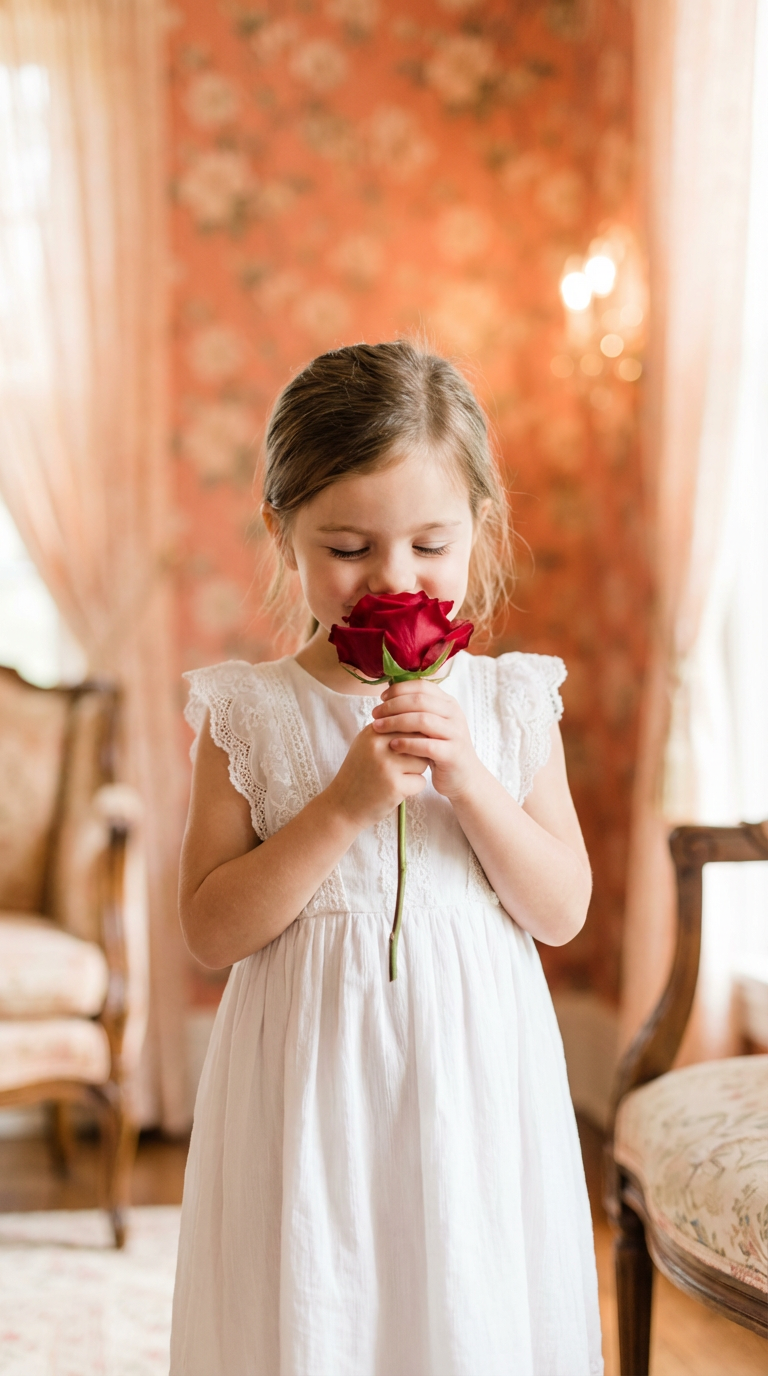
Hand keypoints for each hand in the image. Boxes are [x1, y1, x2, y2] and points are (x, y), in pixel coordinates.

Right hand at [327, 716, 429, 830]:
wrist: (342, 806)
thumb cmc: (360, 774)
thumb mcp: (368, 745)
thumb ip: (390, 731)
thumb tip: (424, 726)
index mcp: (373, 731)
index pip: (410, 724)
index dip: (413, 739)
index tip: (401, 752)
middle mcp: (378, 745)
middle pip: (419, 741)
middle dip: (416, 754)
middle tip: (400, 767)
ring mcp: (386, 765)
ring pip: (423, 761)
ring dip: (415, 772)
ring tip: (395, 778)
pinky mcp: (394, 786)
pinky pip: (421, 782)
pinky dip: (412, 788)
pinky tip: (395, 791)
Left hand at [370, 680, 480, 801]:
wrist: (463, 777)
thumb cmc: (440, 749)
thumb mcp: (431, 725)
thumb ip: (416, 711)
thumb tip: (388, 695)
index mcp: (448, 703)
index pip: (422, 686)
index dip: (399, 690)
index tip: (381, 699)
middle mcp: (454, 714)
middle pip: (420, 701)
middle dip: (393, 706)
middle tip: (375, 714)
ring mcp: (455, 733)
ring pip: (423, 720)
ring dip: (396, 722)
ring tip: (378, 728)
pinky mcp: (452, 754)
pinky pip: (428, 745)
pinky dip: (407, 743)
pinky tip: (392, 745)